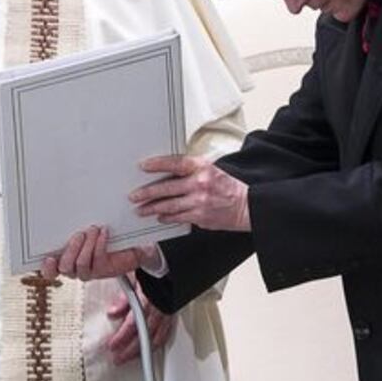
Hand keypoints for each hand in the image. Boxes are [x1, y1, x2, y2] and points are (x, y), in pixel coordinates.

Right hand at [41, 225, 151, 281]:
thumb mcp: (82, 229)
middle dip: (71, 250)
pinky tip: (104, 232)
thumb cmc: (98, 234)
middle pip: (65, 267)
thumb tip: (62, 210)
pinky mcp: (103, 270)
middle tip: (79, 234)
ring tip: (93, 230)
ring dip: (87, 245)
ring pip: (81, 264)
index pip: (50, 271)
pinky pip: (98, 259)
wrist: (127, 243)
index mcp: (63, 260)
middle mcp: (74, 269)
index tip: (49, 258)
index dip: (47, 267)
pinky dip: (100, 243)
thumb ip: (69, 226)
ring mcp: (88, 272)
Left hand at [105, 275, 174, 364]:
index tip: (112, 346)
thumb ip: (124, 299)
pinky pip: (165, 333)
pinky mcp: (173, 314)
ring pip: (156, 338)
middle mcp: (160, 309)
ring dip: (142, 350)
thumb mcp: (133, 279)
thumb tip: (112, 313)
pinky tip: (150, 349)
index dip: (122, 338)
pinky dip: (157, 343)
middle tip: (118, 359)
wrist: (170, 264)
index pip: (133, 324)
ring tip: (130, 358)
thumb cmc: (152, 269)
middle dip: (130, 350)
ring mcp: (168, 313)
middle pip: (144, 336)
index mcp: (148, 300)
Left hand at [129, 155, 250, 231]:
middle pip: (166, 187)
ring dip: (152, 208)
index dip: (157, 164)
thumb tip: (168, 172)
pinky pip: (178, 217)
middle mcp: (199, 183)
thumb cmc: (229, 187)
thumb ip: (191, 170)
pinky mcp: (200, 217)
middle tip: (133, 196)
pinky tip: (159, 217)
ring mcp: (199, 201)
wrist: (248, 206)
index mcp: (202, 167)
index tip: (143, 166)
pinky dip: (166, 217)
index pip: (175, 163)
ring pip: (168, 205)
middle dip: (147, 192)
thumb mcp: (211, 169)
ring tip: (140, 210)